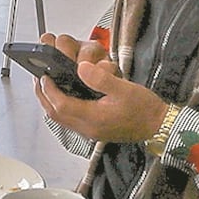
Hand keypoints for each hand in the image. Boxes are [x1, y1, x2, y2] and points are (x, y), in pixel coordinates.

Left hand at [35, 33, 167, 143]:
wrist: (159, 126)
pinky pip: (68, 120)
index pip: (62, 105)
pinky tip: (62, 97)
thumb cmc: (145, 109)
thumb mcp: (125, 88)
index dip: (50, 90)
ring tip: (46, 87)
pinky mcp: (93, 130)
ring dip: (50, 102)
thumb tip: (81, 67)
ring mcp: (89, 131)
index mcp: (94, 118)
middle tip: (39, 80)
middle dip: (44, 96)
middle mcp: (88, 128)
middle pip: (55, 114)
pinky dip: (60, 108)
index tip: (44, 76)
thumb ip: (101, 78)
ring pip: (60, 119)